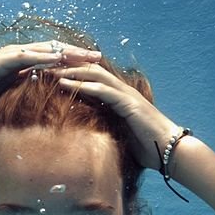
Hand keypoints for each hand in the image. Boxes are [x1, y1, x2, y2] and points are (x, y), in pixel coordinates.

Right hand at [0, 41, 101, 109]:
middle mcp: (20, 51)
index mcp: (24, 59)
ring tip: (85, 56)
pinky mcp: (2, 59)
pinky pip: (27, 56)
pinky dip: (43, 57)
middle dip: (77, 52)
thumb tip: (46, 96)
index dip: (75, 58)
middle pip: (54, 48)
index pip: (54, 55)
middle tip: (99, 56)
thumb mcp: (12, 91)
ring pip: (44, 49)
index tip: (94, 63)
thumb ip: (28, 88)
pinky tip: (59, 59)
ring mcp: (11, 53)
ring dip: (66, 52)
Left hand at [53, 63, 179, 170]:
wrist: (169, 151)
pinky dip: (83, 86)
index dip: (73, 71)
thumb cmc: (146, 147)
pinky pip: (103, 91)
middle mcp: (122, 90)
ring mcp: (126, 95)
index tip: (52, 70)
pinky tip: (66, 84)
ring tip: (51, 70)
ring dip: (72, 71)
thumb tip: (84, 136)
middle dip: (69, 65)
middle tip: (46, 63)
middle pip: (91, 69)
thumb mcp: (118, 134)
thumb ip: (103, 128)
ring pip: (95, 75)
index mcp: (118, 96)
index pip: (92, 77)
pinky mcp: (129, 104)